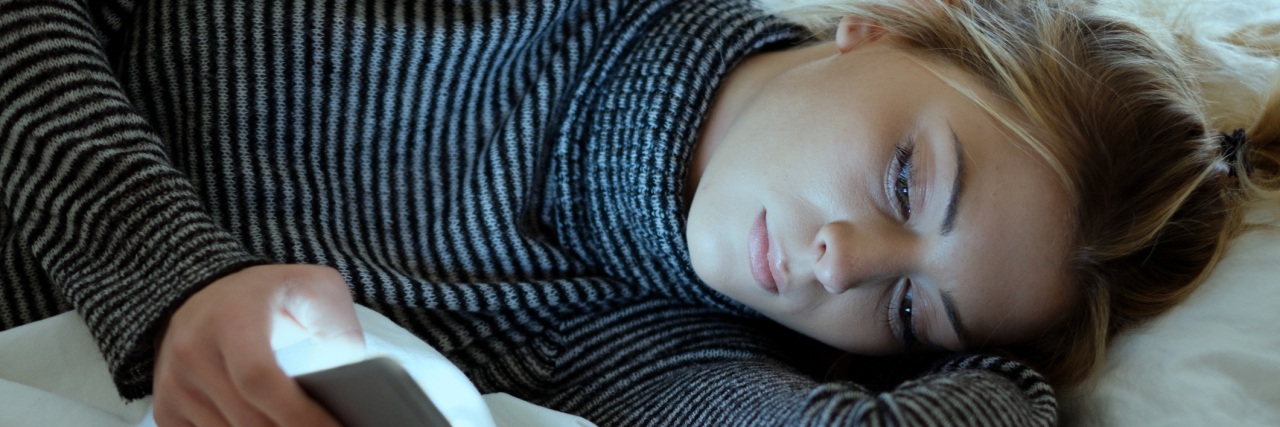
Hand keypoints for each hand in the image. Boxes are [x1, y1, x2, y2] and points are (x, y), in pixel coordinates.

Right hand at [152, 264, 365, 425]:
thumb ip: (339, 332)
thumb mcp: (315, 290)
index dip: (299, 415)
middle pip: (247, 420)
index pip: (259, 378)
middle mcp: (193, 352)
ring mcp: (174, 385)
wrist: (206, 292)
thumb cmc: (270, 294)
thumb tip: (350, 387)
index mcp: (232, 319)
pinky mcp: (166, 409)